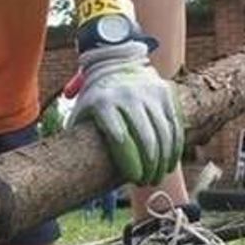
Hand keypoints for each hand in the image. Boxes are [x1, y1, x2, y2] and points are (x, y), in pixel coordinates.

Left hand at [65, 40, 183, 185]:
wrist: (114, 61)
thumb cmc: (96, 97)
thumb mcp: (82, 112)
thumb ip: (76, 137)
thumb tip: (69, 172)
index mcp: (103, 102)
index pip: (120, 139)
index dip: (130, 163)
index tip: (134, 179)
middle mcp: (127, 95)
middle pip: (146, 140)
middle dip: (149, 167)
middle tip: (148, 182)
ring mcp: (148, 92)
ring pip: (164, 134)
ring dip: (164, 161)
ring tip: (159, 175)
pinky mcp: (164, 91)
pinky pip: (174, 124)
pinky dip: (175, 146)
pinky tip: (170, 161)